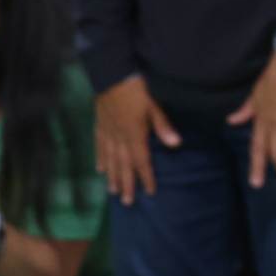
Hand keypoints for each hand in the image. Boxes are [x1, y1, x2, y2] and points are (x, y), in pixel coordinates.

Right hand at [95, 74, 181, 205]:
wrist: (111, 73)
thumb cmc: (136, 88)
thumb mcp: (153, 105)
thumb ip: (162, 126)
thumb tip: (176, 144)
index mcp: (134, 134)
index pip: (141, 160)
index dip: (146, 176)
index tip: (150, 191)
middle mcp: (119, 137)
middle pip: (123, 164)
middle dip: (127, 183)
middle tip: (128, 202)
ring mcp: (107, 132)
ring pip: (110, 159)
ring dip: (112, 176)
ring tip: (113, 192)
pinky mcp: (99, 125)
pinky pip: (99, 146)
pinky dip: (100, 159)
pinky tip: (100, 169)